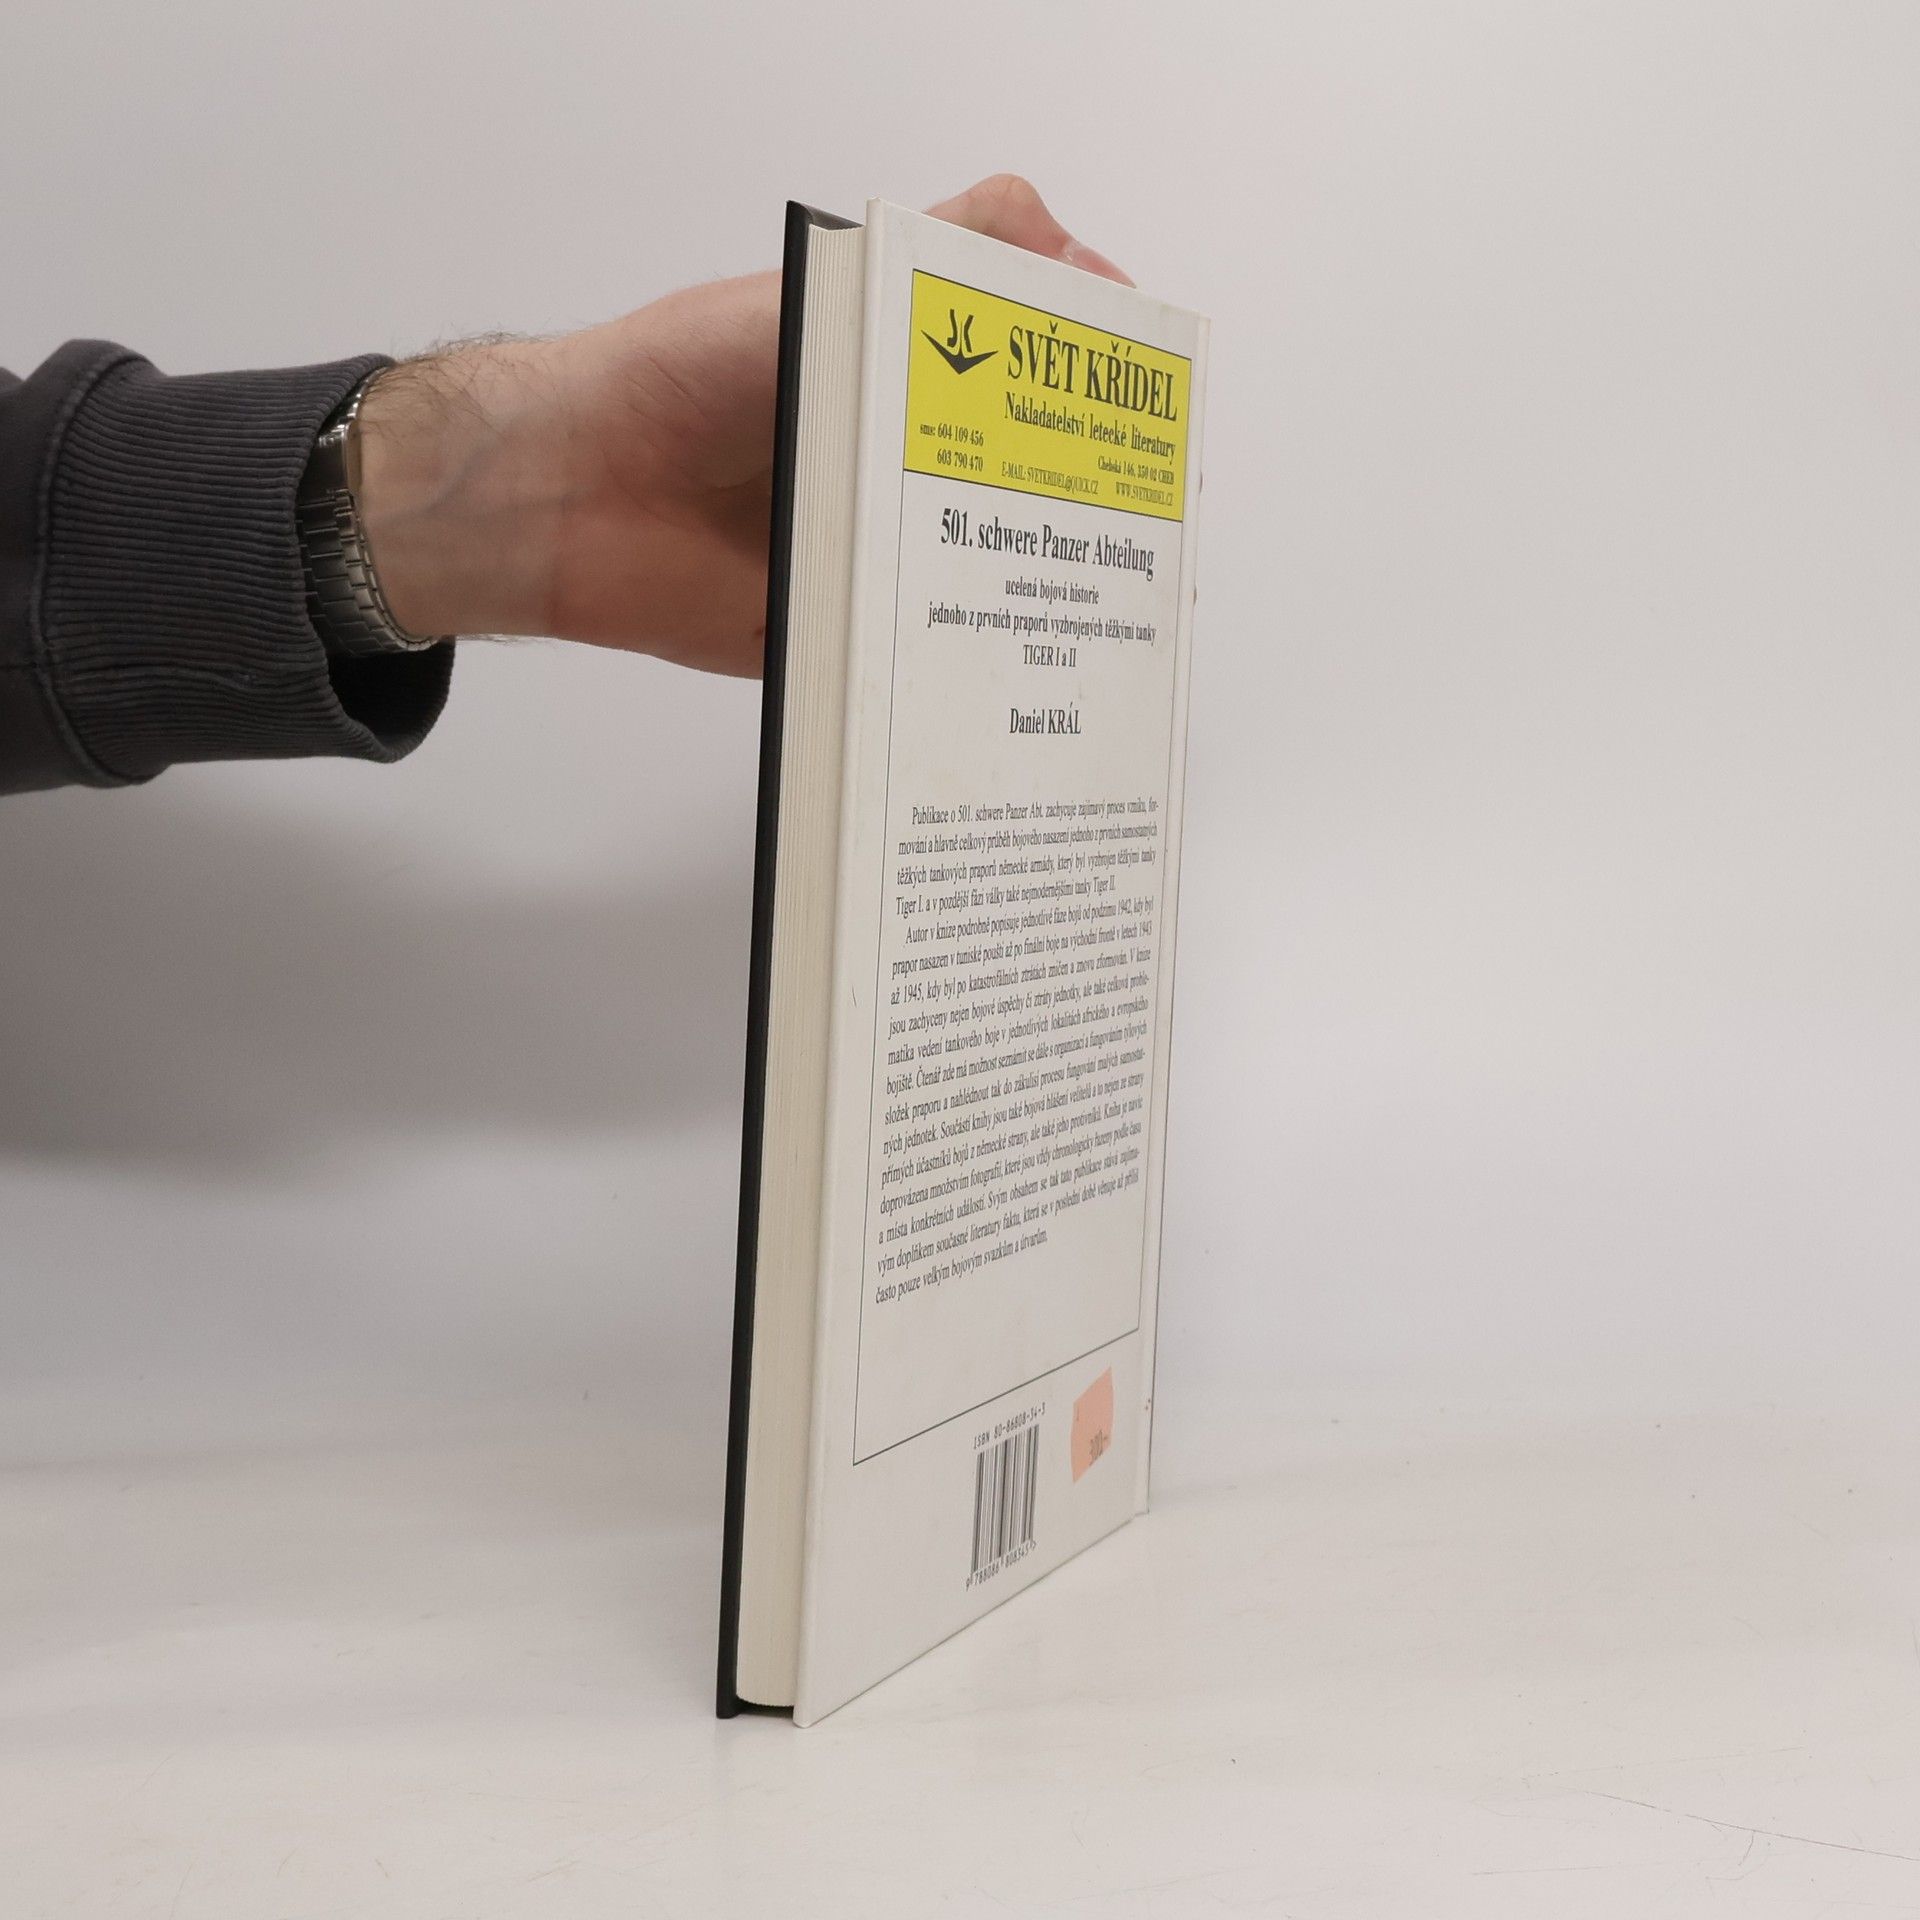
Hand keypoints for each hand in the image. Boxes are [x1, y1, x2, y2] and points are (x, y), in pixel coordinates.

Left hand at [355, 176, 1130, 674]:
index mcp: (905, 381)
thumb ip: (944, 257)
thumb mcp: (823, 287)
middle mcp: (898, 468)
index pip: (1034, 381)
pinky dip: (967, 670)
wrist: (572, 492)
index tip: (1151, 403)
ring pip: (987, 582)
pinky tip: (1023, 669)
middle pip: (1029, 489)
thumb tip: (1063, 245)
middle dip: (1097, 504)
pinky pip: (919, 662)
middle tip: (1154, 514)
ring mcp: (875, 556)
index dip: (1098, 394)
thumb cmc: (681, 378)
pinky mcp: (847, 635)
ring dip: (1046, 591)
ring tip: (1118, 596)